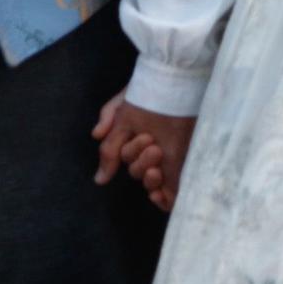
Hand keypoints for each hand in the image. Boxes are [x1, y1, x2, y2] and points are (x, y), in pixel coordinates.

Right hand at [92, 90, 196, 213]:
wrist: (176, 84)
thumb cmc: (147, 94)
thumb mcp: (119, 116)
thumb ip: (108, 147)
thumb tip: (99, 179)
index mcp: (135, 139)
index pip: (125, 160)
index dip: (128, 156)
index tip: (143, 139)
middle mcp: (151, 150)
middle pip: (136, 171)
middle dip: (140, 159)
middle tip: (153, 142)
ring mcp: (168, 160)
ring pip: (150, 183)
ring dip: (150, 177)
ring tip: (158, 155)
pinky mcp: (182, 168)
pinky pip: (170, 196)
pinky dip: (163, 200)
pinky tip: (159, 192)